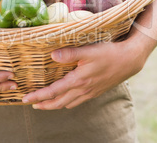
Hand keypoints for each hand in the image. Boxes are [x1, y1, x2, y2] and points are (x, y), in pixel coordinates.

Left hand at [22, 40, 144, 109]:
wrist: (130, 60)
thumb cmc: (109, 53)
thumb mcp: (89, 51)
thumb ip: (70, 54)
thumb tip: (52, 55)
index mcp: (78, 80)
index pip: (53, 92)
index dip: (38, 96)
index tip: (26, 98)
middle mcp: (83, 90)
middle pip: (59, 103)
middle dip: (44, 104)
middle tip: (31, 104)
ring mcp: (90, 92)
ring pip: (68, 104)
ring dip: (55, 105)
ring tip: (45, 103)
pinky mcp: (96, 91)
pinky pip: (78, 101)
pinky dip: (67, 102)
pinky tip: (66, 98)